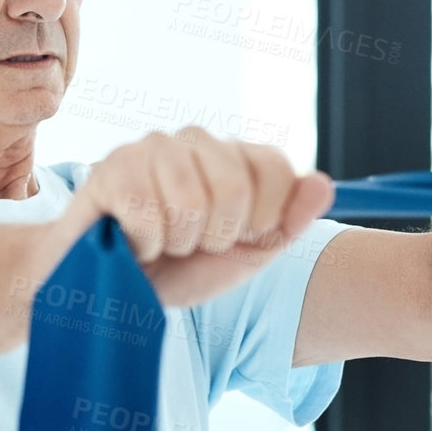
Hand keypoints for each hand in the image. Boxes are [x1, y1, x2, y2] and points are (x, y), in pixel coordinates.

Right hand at [64, 127, 334, 307]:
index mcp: (231, 154)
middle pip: (234, 187)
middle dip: (214, 236)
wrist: (109, 291)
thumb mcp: (243, 255)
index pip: (276, 168)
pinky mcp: (109, 171)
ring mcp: (148, 149)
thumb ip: (288, 223)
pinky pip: (147, 214)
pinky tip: (130, 241)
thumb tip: (322, 184)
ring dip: (175, 242)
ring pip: (189, 202)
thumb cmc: (176, 268)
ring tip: (158, 242)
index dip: (262, 222)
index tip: (233, 240)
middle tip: (188, 244)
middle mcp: (192, 140)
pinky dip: (143, 245)